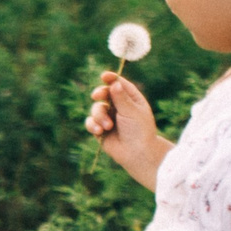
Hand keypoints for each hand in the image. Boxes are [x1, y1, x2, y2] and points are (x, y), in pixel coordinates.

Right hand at [87, 71, 168, 189]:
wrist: (137, 153)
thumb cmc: (139, 131)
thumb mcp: (132, 111)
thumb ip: (121, 97)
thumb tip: (114, 83)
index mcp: (131, 98)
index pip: (118, 84)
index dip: (111, 78)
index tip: (104, 76)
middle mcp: (118, 106)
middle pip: (103, 93)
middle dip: (99, 94)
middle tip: (97, 96)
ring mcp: (108, 117)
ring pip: (95, 109)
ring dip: (99, 116)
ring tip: (107, 126)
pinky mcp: (100, 129)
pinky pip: (90, 122)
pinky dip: (93, 125)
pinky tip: (99, 131)